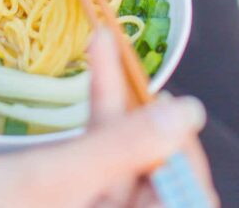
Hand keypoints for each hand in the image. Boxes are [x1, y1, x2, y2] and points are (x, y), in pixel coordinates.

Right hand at [0, 29, 217, 207]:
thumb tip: (187, 114)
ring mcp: (93, 204)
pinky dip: (87, 118)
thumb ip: (119, 148)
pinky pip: (90, 154)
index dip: (177, 138)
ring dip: (104, 100)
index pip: (184, 186)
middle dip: (126, 101)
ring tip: (96, 46)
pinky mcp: (71, 197)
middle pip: (145, 158)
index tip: (158, 95)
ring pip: (115, 150)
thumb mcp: (51, 178)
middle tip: (110, 49)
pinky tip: (83, 82)